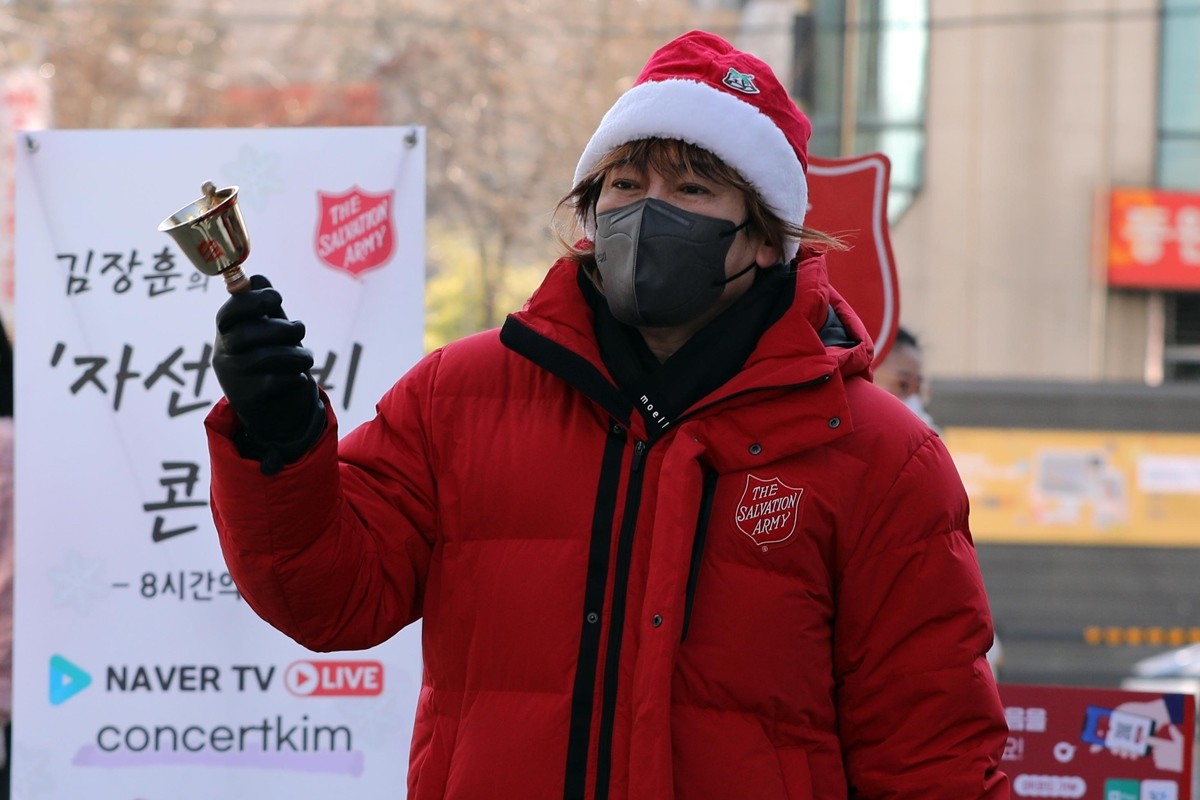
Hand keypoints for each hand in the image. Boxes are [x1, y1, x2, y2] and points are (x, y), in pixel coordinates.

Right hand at [213, 274, 324, 473]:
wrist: (274, 411)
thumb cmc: (272, 359)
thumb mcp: (268, 330)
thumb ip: (263, 305)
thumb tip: (257, 277)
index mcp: (227, 333)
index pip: (228, 314)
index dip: (252, 302)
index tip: (277, 297)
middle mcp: (224, 355)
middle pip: (247, 335)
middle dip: (281, 328)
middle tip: (299, 328)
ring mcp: (233, 379)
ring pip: (265, 358)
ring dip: (294, 354)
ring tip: (306, 357)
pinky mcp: (247, 400)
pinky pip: (274, 382)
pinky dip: (293, 378)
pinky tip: (298, 378)